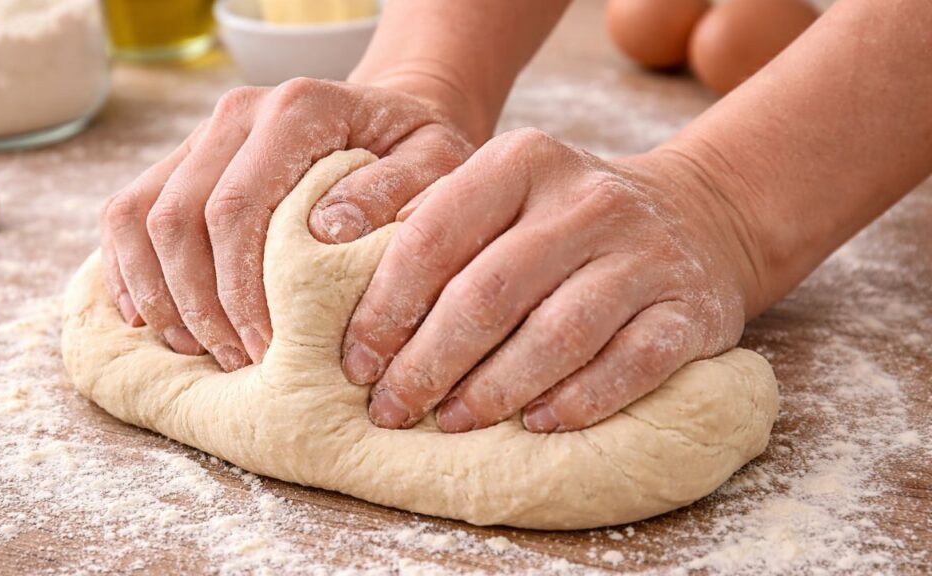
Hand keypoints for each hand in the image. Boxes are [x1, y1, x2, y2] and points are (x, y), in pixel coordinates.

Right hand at [99, 78, 473, 370]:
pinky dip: (129, 268)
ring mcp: (204, 134)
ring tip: (195, 349)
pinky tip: (148, 317)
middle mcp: (237, 113)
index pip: (237, 207)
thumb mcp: (440, 162)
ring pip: (139, 214)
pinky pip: (127, 210)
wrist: (394, 114)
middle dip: (197, 301)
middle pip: (177, 216)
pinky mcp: (187, 159)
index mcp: (296, 110)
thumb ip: (395, 190)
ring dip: (159, 292)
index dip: (238, 288)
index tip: (265, 347)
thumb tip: (326, 232)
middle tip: (234, 361)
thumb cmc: (421, 149)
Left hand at [342, 128, 763, 432]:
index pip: (433, 236)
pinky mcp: (690, 309)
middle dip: (428, 362)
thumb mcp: (505, 195)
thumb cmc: (566, 222)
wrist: (696, 215)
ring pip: (558, 334)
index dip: (385, 308)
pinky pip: (631, 364)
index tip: (357, 363)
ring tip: (454, 422)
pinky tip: (536, 424)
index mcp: (523, 161)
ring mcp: (645, 254)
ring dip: (495, 389)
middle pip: (489, 293)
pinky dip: (579, 401)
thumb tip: (351, 299)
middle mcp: (587, 200)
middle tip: (392, 409)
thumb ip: (439, 227)